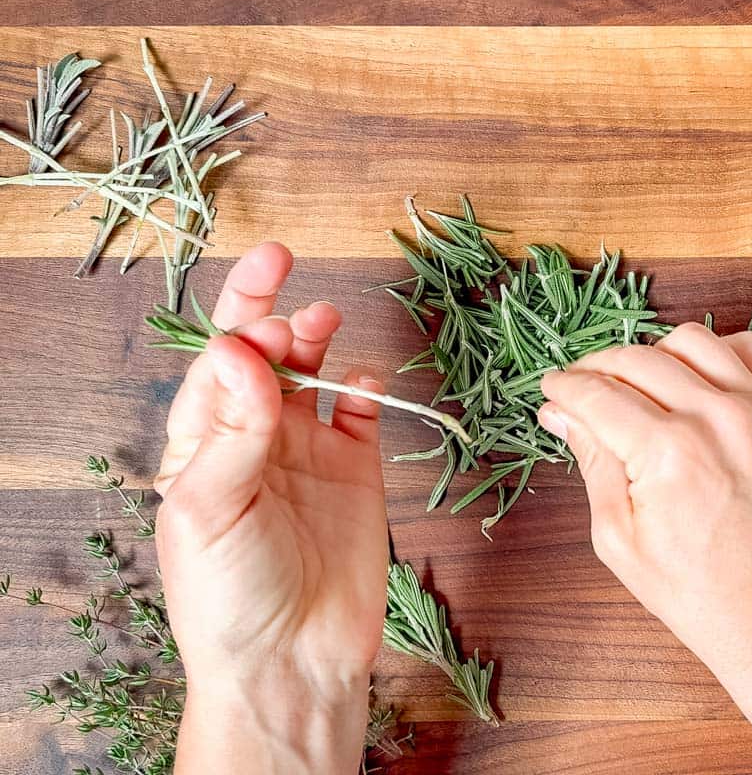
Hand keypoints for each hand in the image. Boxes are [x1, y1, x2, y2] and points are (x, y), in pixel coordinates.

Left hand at [155, 243, 387, 773]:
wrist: (292, 661)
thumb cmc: (229, 597)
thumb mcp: (209, 509)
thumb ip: (233, 429)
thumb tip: (238, 348)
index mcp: (202, 448)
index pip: (215, 367)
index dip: (235, 324)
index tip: (262, 293)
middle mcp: (253, 441)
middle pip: (262, 358)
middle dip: (268, 312)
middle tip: (283, 274)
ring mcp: (307, 455)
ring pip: (312, 376)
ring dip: (316, 341)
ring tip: (323, 318)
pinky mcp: (356, 473)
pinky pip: (361, 414)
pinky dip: (366, 388)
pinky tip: (365, 378)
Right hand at [538, 323, 751, 774]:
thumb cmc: (696, 592)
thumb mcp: (619, 538)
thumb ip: (592, 463)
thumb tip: (560, 414)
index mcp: (669, 452)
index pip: (598, 395)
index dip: (564, 388)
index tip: (551, 390)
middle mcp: (718, 418)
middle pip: (637, 359)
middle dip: (596, 368)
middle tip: (581, 387)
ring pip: (693, 341)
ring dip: (654, 353)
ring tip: (638, 382)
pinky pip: (751, 351)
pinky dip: (717, 352)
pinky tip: (696, 378)